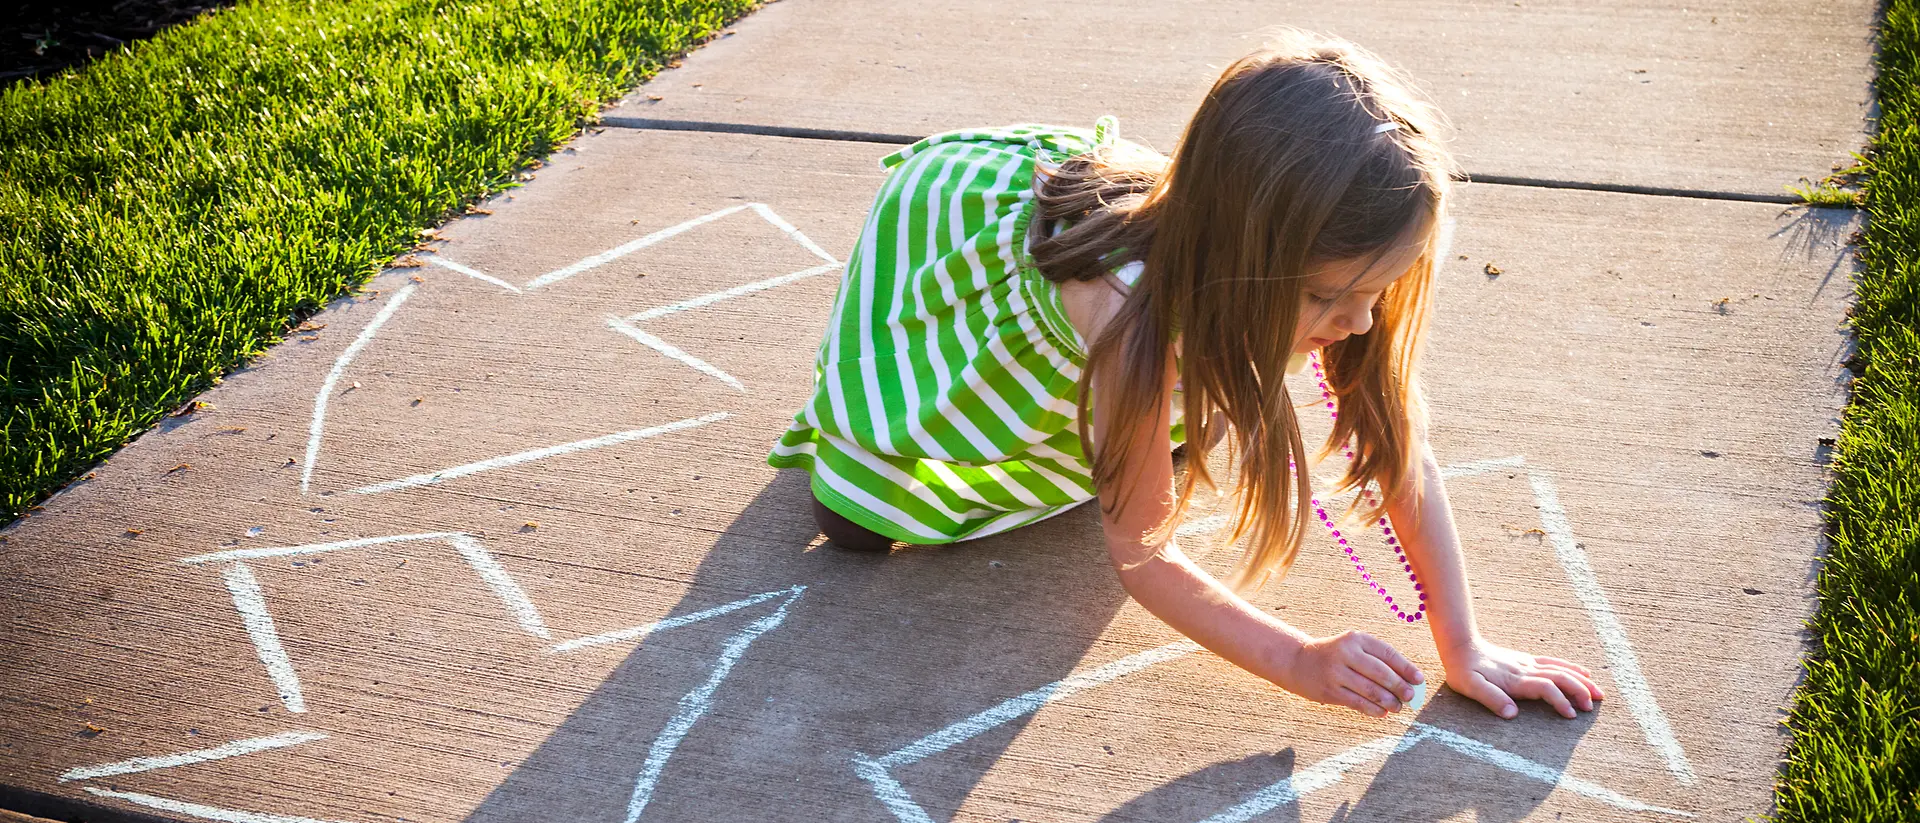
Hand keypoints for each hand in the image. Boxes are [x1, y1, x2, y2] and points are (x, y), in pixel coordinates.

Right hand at [1279, 630, 1424, 717]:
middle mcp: (1345, 653)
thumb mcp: (1353, 647)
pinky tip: (1382, 712)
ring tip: (1398, 707)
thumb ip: (1378, 660)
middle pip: (1380, 673)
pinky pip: (1358, 703)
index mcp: (1355, 639)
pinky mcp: (1330, 691)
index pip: (1387, 653)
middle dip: (1399, 687)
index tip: (1419, 680)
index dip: (1406, 668)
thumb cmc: (1335, 655)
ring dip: (1389, 701)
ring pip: (1370, 690)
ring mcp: (1336, 673)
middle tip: (1410, 697)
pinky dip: (1374, 709)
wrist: (1298, 662)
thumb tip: (1408, 681)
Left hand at [1441, 636, 1603, 719]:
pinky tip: (1584, 673)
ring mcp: (1528, 663)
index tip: (1572, 715)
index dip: (1561, 700)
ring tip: (1599, 694)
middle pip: (1560, 677)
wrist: (1461, 646)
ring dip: (1582, 681)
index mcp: (1515, 679)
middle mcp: (1526, 670)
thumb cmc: (1463, 671)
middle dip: (1579, 691)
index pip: (1546, 688)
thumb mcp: (1470, 687)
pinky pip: (1555, 662)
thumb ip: (1491, 699)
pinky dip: (1572, 668)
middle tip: (1592, 708)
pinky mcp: (1527, 660)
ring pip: (1562, 670)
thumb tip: (1512, 714)